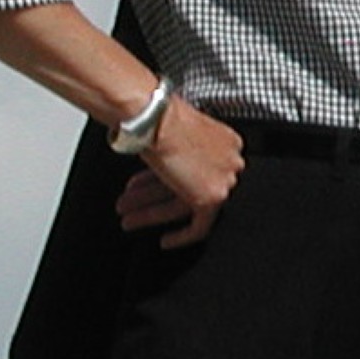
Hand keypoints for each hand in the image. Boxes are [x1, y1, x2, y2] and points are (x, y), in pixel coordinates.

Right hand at [113, 99, 244, 247]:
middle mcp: (231, 159)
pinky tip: (166, 241)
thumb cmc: (158, 118)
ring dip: (152, 213)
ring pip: (185, 205)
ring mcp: (224, 178)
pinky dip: (181, 236)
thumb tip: (162, 165)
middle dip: (153, 197)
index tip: (152, 187)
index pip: (197, 168)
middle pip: (188, 186)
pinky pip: (199, 226)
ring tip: (128, 219)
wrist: (154, 120)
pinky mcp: (213, 196)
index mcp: (226, 140)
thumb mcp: (173, 132)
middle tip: (133, 205)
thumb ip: (178, 151)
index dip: (167, 179)